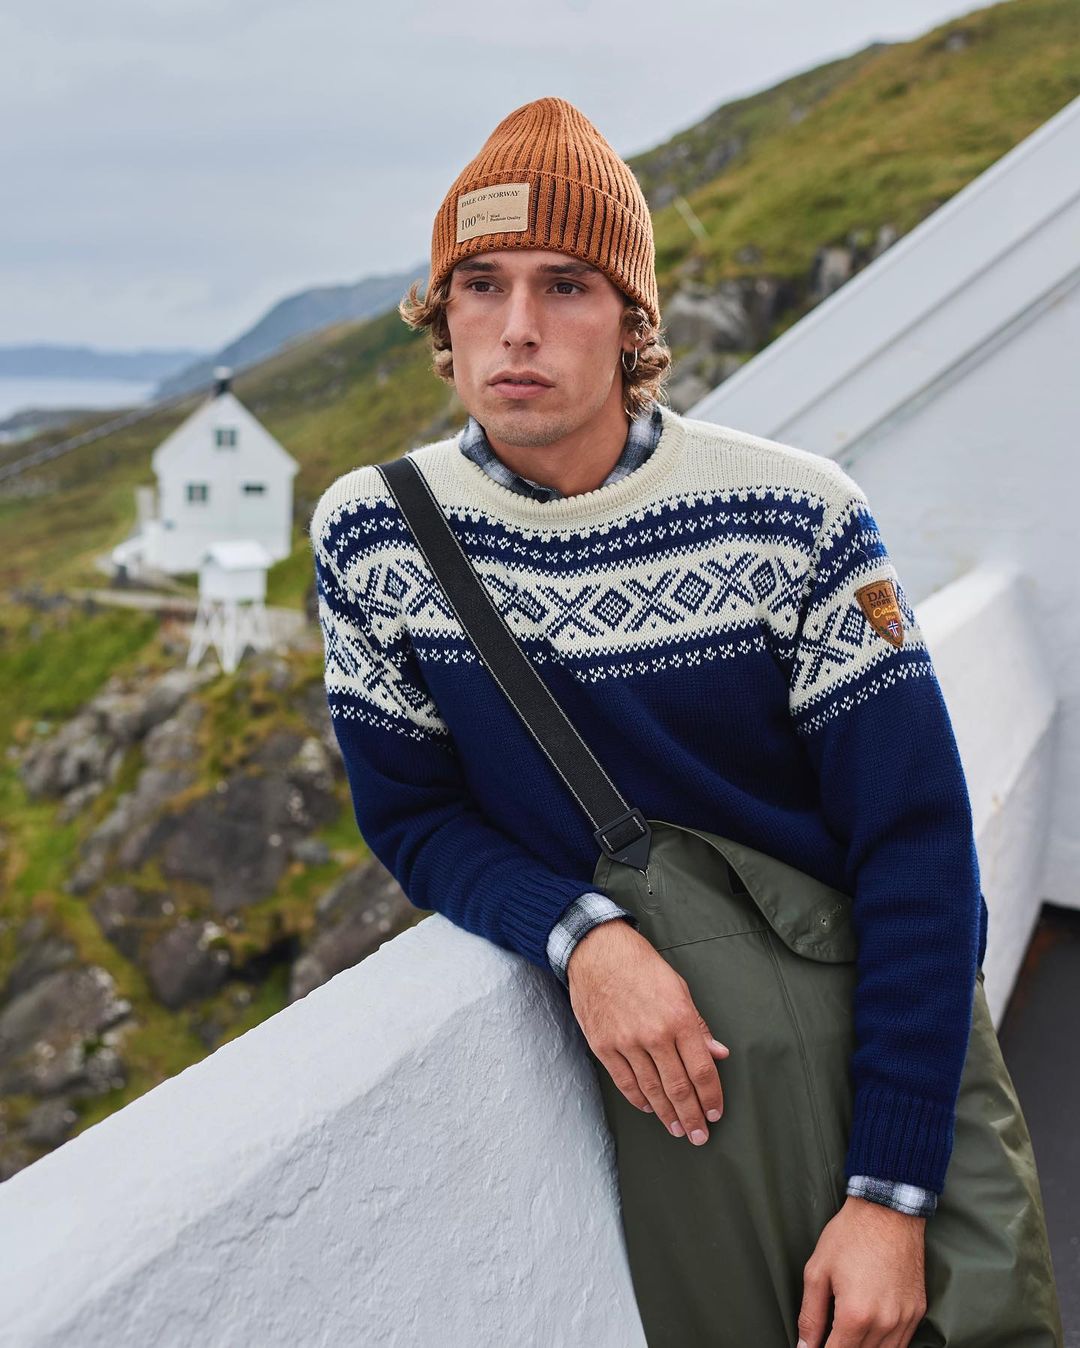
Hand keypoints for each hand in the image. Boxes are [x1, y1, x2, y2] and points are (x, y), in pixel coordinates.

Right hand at [566, 918, 729, 1144]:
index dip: (711, 1097)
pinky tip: (650, 1108)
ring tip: (678, 1129)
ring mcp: (626, 1042)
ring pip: (652, 1090)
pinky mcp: (604, 1046)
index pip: (701, 1070)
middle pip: (678, 1088)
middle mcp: (654, 1034)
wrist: (597, 952)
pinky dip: (639, 1099)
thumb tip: (717, 1053)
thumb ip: (697, 1025)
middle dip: (692, 1116)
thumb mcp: (679, 988)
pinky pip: (625, 1082)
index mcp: (678, 1018)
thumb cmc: (641, 966)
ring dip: (667, 1114)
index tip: (715, 1113)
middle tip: (700, 1135)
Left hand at [797, 1196, 927, 1346]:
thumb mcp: (817, 1271)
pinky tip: (870, 1332)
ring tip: (847, 1334)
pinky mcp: (917, 1312)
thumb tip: (804, 1347)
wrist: (887, 1210)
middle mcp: (884, 1323)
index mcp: (856, 1314)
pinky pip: (902, 1343)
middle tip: (829, 1336)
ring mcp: (905, 1319)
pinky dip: (885, 1344)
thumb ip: (810, 1316)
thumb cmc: (850, 1235)